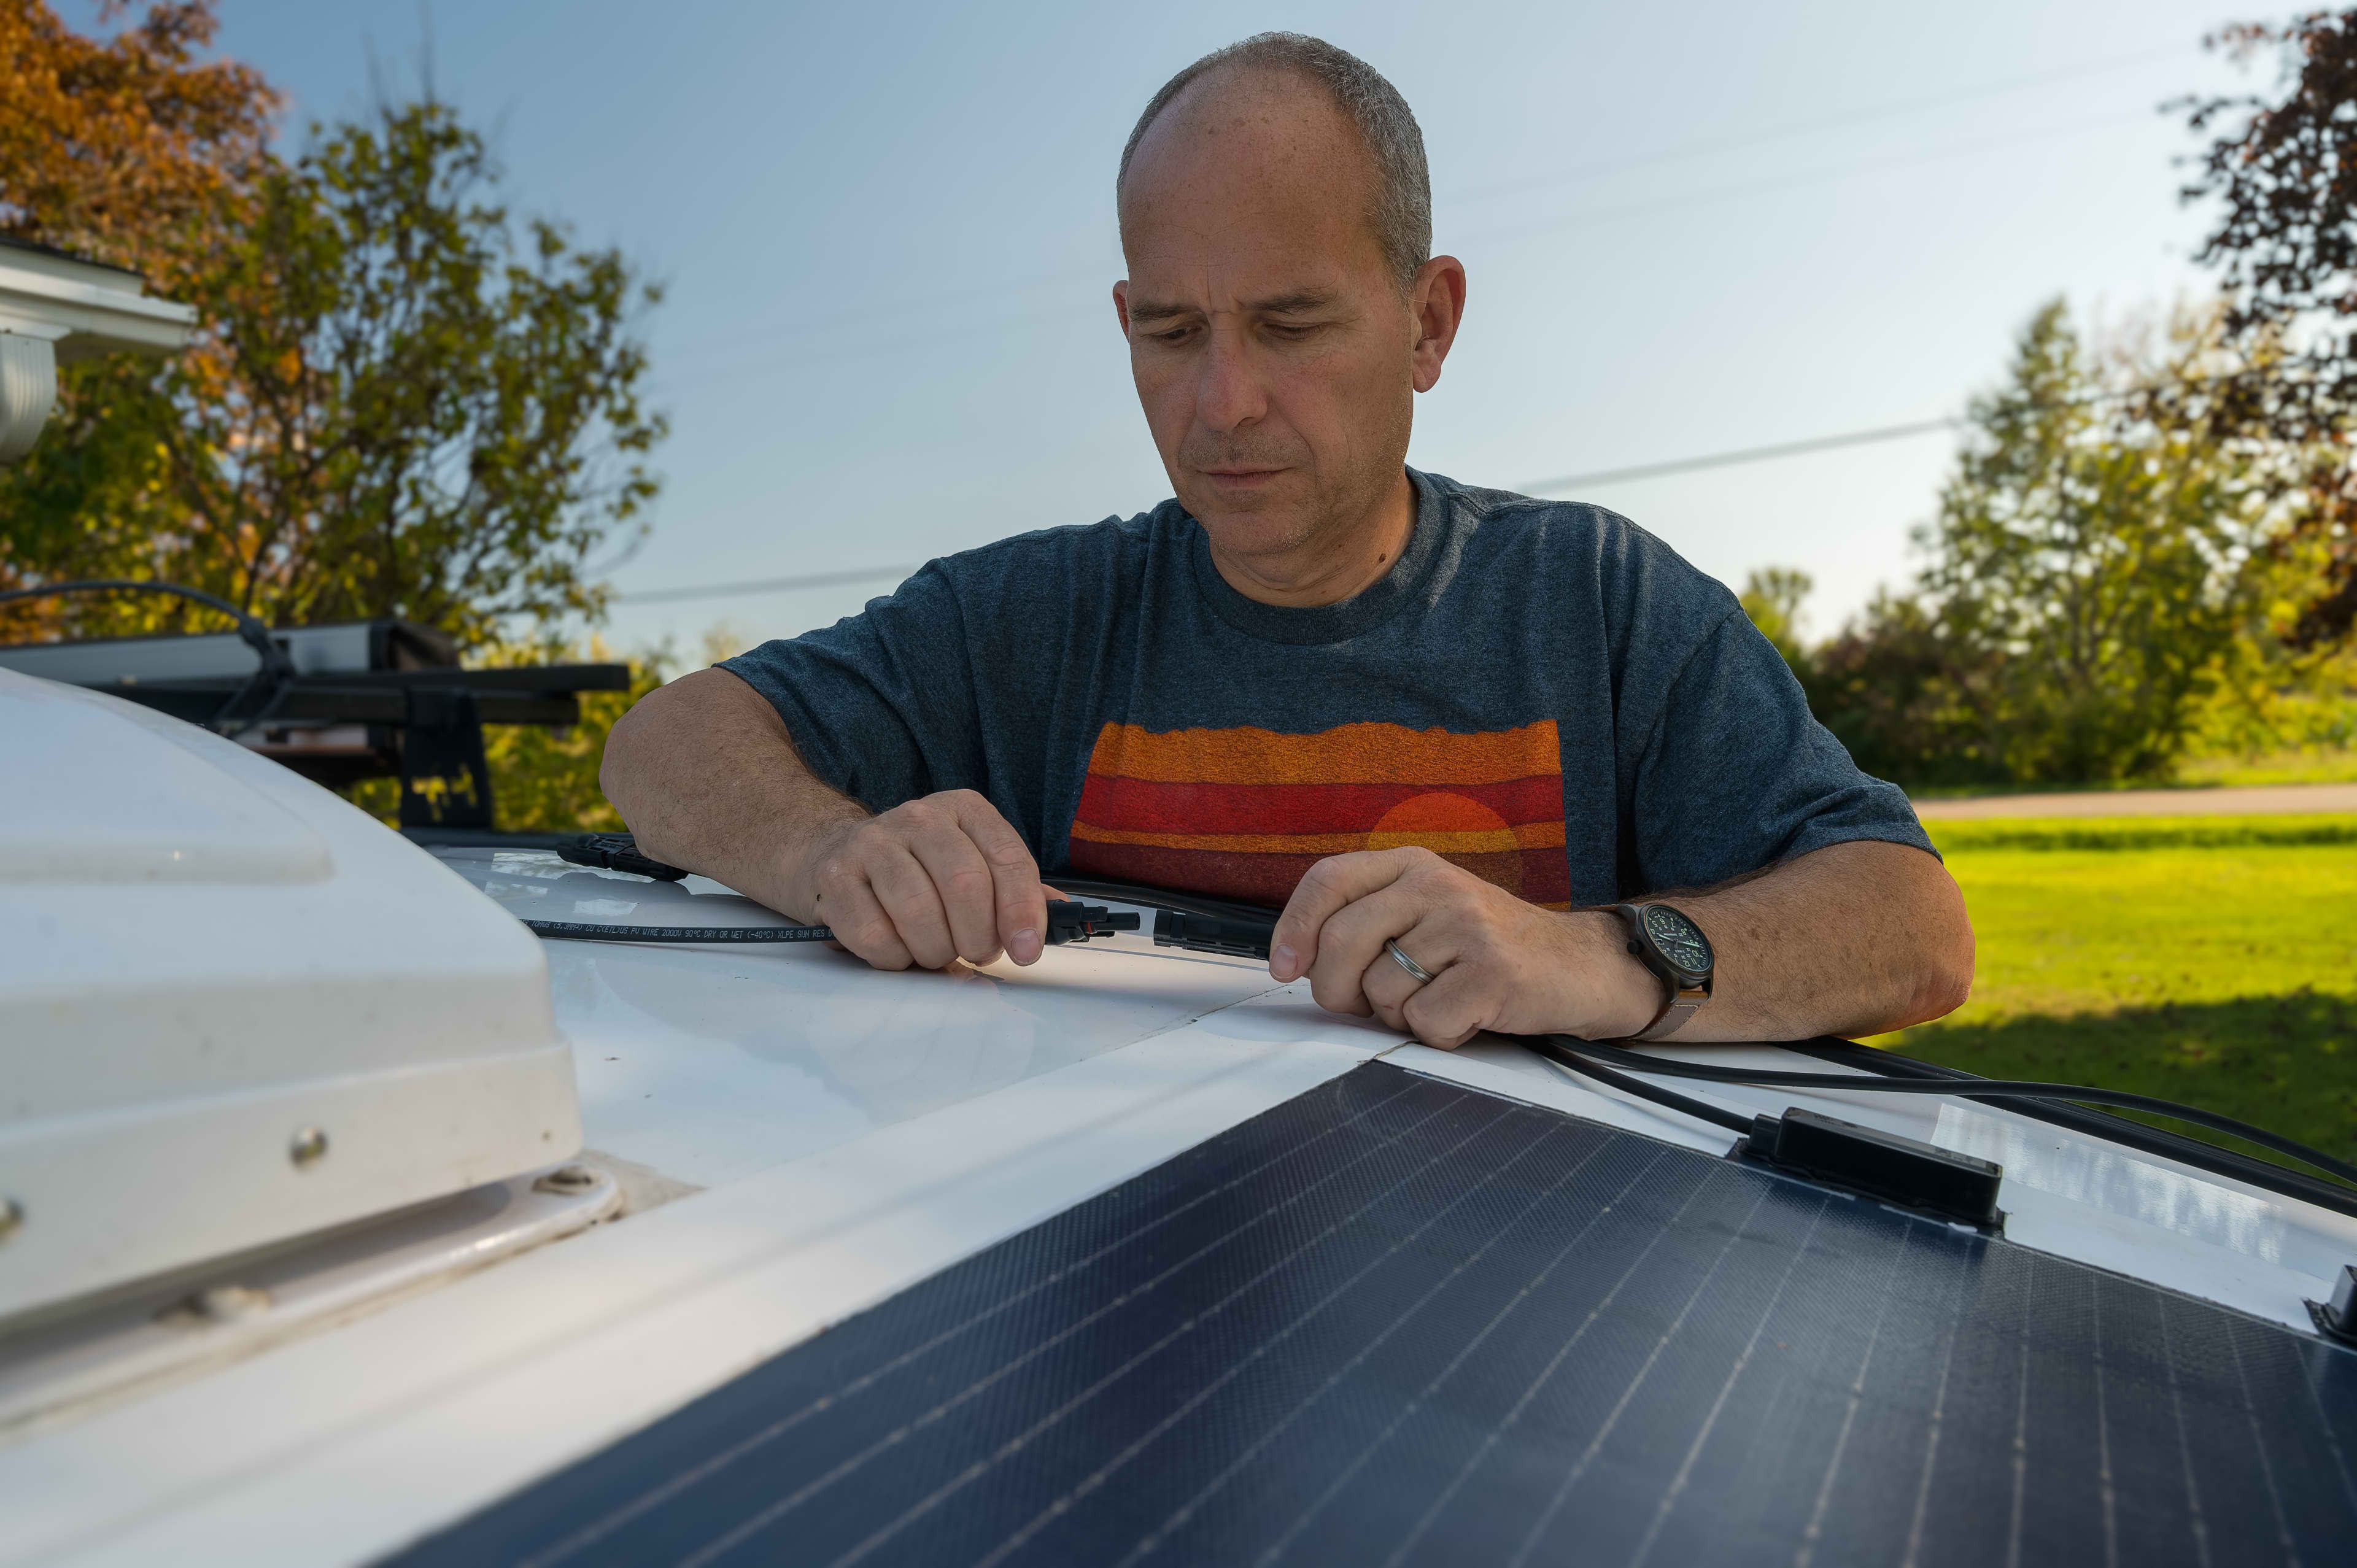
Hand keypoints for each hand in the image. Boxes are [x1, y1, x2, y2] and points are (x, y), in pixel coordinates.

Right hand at [789, 789, 1052, 970]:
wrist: (836, 854)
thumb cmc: (919, 869)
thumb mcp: (974, 863)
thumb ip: (1016, 890)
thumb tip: (1062, 916)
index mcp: (965, 809)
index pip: (1007, 858)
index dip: (1022, 910)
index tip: (1027, 950)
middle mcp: (919, 817)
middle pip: (964, 885)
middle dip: (978, 936)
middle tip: (976, 952)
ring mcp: (872, 842)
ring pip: (918, 912)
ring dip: (936, 950)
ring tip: (936, 951)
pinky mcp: (835, 876)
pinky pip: (875, 936)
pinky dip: (895, 958)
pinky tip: (898, 949)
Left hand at [1268, 847, 1660, 1047]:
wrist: (1580, 967)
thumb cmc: (1487, 951)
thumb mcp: (1427, 914)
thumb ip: (1369, 922)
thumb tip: (1295, 961)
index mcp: (1412, 865)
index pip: (1329, 880)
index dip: (1294, 928)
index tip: (1284, 969)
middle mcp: (1437, 885)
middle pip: (1341, 941)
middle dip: (1337, 990)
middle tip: (1364, 1007)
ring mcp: (1467, 925)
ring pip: (1382, 990)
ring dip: (1398, 1017)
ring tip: (1438, 1002)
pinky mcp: (1493, 971)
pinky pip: (1424, 1020)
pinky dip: (1438, 1035)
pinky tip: (1467, 1017)